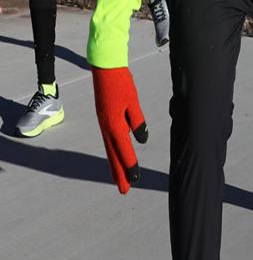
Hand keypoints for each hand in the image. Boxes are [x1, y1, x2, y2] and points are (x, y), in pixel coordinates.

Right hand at [92, 66, 147, 193]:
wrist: (105, 69)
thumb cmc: (122, 84)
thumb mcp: (134, 102)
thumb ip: (137, 122)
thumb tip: (142, 140)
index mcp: (114, 125)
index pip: (124, 150)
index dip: (130, 166)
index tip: (136, 180)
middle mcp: (106, 127)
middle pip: (114, 155)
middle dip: (120, 173)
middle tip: (125, 190)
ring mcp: (103, 124)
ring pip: (110, 149)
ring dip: (115, 165)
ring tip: (120, 179)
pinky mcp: (104, 119)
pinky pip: (109, 140)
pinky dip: (113, 152)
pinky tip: (117, 157)